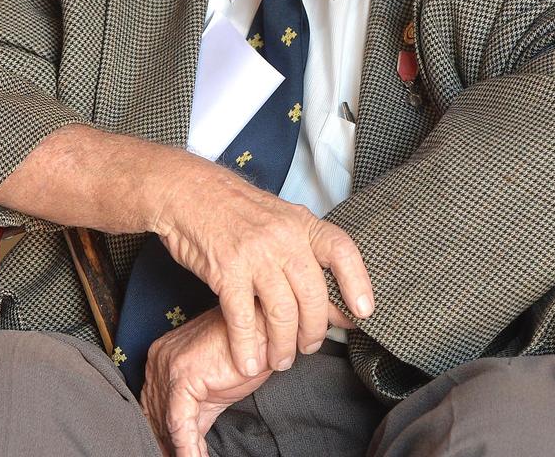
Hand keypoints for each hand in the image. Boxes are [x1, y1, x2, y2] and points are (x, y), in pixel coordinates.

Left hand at [141, 305, 270, 456]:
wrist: (265, 329)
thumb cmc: (245, 353)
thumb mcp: (213, 390)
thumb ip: (195, 414)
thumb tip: (184, 445)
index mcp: (162, 356)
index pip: (153, 405)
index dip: (161, 434)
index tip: (168, 454)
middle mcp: (159, 358)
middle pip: (156, 415)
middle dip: (167, 443)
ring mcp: (169, 366)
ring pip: (167, 423)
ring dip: (180, 450)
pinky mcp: (183, 377)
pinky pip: (180, 423)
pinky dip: (188, 447)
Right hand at [152, 159, 372, 378]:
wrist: (191, 192)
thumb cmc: (237, 210)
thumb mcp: (280, 220)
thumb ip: (305, 253)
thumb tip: (337, 301)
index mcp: (300, 222)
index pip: (341, 250)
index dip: (358, 282)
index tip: (363, 312)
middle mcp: (283, 237)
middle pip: (313, 294)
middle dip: (315, 331)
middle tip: (309, 347)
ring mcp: (255, 253)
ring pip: (282, 312)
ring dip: (283, 346)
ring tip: (280, 360)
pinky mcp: (226, 270)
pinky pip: (242, 318)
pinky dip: (247, 347)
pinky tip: (248, 362)